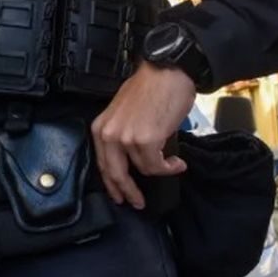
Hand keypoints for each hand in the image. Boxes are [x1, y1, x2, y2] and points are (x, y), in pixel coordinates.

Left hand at [91, 64, 195, 209]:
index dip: (112, 183)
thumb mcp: (125, 113)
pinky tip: (177, 163)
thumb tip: (136, 157)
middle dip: (127, 192)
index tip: (120, 195)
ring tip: (172, 165)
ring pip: (142, 169)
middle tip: (137, 203)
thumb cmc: (151, 89)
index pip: (102, 163)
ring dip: (159, 171)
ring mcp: (126, 138)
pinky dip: (169, 168)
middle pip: (114, 174)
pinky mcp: (146, 140)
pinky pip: (156, 166)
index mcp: (100, 127)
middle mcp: (108, 134)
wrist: (167, 72)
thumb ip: (124, 135)